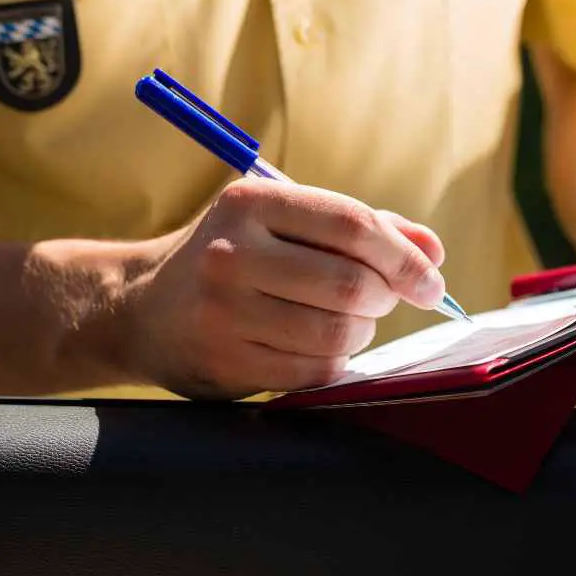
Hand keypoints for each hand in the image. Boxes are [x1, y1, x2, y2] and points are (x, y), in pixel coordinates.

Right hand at [132, 178, 445, 398]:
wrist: (141, 308)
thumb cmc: (235, 260)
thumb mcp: (283, 224)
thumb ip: (361, 229)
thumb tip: (433, 251)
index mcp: (252, 203)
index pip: (352, 225)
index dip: (404, 257)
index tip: (430, 282)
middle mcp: (232, 254)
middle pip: (350, 284)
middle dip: (383, 298)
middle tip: (381, 302)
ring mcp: (224, 312)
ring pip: (335, 332)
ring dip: (360, 333)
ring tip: (347, 323)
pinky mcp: (224, 362)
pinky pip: (312, 372)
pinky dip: (333, 363)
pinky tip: (320, 349)